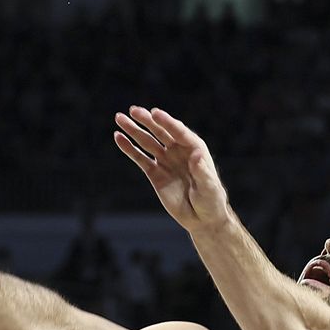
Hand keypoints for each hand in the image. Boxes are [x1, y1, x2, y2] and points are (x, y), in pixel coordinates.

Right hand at [114, 106, 231, 231]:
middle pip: (161, 132)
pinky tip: (118, 137)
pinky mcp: (155, 173)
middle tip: (133, 110)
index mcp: (195, 148)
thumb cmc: (211, 201)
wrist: (202, 218)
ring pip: (147, 141)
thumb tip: (197, 156)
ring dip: (134, 130)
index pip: (179, 131)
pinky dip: (129, 148)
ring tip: (119, 118)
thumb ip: (202, 172)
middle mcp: (179, 151)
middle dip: (147, 121)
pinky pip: (140, 158)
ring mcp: (166, 160)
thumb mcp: (209, 187)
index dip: (167, 122)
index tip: (155, 113)